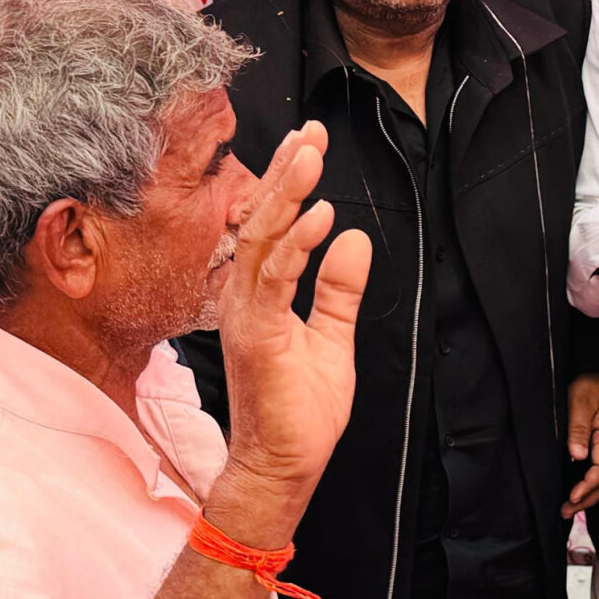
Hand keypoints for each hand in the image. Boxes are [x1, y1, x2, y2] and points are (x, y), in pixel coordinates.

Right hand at [208, 124, 371, 548]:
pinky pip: (275, 279)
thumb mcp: (332, 337)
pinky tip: (320, 216)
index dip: (288, 181)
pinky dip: (297, 245)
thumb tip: (352, 236)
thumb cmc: (301, 411)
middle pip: (262, 219)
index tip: (310, 141)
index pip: (272, 225)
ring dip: (287, 194)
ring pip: (262, 239)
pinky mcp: (256, 336)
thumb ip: (338, 289)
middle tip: (310, 131)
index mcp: (260, 294)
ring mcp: (247, 315)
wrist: (284, 467)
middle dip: (286, 172)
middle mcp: (246, 296)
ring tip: (310, 154)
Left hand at [563, 373, 598, 514]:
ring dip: (590, 496)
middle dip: (588, 498)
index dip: (588, 485)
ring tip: (570, 508)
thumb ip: (579, 427)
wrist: (597, 372)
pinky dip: (593, 486)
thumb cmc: (588, 384)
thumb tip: (577, 455)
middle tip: (566, 510)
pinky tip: (580, 493)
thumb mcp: (580, 399)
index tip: (572, 496)